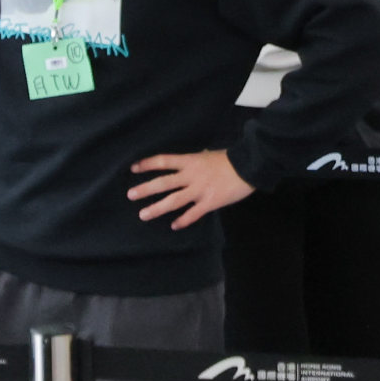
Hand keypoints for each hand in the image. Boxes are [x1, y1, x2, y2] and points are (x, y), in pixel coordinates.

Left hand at [127, 149, 255, 228]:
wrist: (249, 166)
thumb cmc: (230, 159)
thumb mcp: (209, 155)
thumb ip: (198, 159)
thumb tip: (194, 157)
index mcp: (190, 161)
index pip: (164, 161)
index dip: (147, 164)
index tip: (133, 168)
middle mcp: (191, 176)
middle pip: (163, 183)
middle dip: (145, 189)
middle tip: (130, 195)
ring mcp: (199, 190)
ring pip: (173, 201)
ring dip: (157, 208)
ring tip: (143, 214)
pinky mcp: (210, 202)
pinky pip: (193, 213)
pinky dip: (183, 220)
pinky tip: (174, 226)